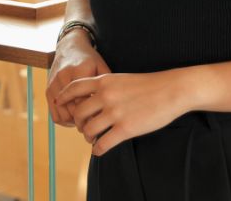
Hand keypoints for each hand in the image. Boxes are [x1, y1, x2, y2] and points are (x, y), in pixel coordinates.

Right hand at [45, 30, 110, 126]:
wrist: (70, 47)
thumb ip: (106, 86)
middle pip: (74, 111)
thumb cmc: (89, 60)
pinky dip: (65, 121)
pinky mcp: (48, 90)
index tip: (103, 120)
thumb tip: (112, 110)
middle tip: (96, 124)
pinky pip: (54, 114)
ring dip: (75, 123)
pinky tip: (75, 118)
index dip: (95, 115)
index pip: (85, 102)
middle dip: (85, 121)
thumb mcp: (101, 68)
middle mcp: (64, 77)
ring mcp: (54, 84)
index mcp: (79, 71)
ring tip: (85, 121)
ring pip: (63, 115)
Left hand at [55, 71, 188, 155]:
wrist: (171, 90)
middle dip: (77, 123)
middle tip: (83, 127)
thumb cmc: (149, 85)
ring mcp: (115, 113)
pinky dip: (97, 149)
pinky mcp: (126, 129)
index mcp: (104, 81)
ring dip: (87, 137)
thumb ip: (106, 87)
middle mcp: (106, 96)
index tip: (59, 103)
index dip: (63, 96)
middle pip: (78, 112)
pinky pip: (103, 143)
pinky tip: (99, 150)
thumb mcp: (121, 79)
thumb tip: (91, 98)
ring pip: (88, 129)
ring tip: (92, 138)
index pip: (74, 88)